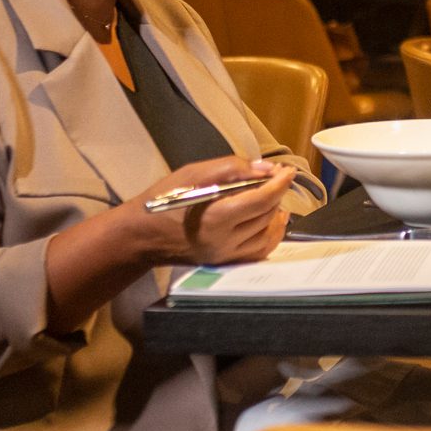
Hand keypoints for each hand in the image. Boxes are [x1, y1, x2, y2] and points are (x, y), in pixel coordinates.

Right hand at [135, 158, 298, 267]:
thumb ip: (231, 168)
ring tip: (273, 195)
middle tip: (276, 177)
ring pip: (267, 232)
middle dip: (276, 193)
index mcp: (215, 217)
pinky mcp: (225, 262)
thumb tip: (266, 168)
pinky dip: (271, 233)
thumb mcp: (193, 173)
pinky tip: (272, 218)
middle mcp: (224, 241)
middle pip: (266, 214)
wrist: (143, 235)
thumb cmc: (164, 199)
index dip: (279, 183)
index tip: (288, 170)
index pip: (261, 200)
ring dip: (276, 211)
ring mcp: (226, 255)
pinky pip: (259, 250)